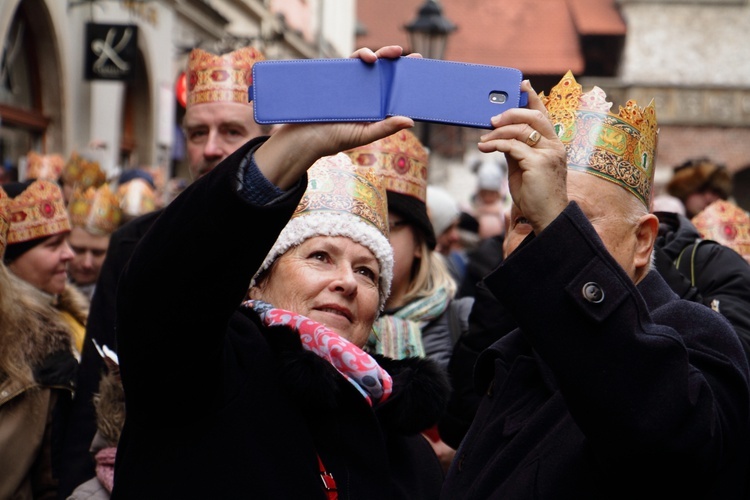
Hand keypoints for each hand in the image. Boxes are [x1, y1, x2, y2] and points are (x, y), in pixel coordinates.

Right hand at [255, 46, 414, 188]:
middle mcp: (363, 94)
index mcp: (373, 107)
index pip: (392, 88)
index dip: (404, 76)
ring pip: (365, 64)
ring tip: (379, 57)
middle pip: (380, 72)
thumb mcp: (364, 136)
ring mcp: (349, 85)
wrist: (303, 137)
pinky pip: (347, 64)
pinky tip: (365, 58)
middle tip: (401, 53)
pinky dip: (357, 57)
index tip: (417, 63)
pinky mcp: (334, 79)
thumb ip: (386, 128)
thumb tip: (411, 120)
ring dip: (375, 54)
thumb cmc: (334, 139)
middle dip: (391, 59)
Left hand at [477, 80, 567, 233]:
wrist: (546, 216)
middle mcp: (554, 146)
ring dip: (498, 132)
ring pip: (521, 131)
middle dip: (511, 114)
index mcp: (554, 144)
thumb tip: (500, 137)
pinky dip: (496, 144)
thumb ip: (516, 150)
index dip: (533, 98)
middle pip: (533, 118)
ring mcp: (548, 154)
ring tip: (484, 138)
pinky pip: (513, 147)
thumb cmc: (535, 194)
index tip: (522, 84)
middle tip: (492, 119)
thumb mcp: (523, 167)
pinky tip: (484, 147)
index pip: (544, 115)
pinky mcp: (538, 164)